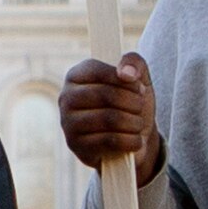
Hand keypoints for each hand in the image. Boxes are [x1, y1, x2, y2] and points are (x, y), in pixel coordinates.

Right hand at [60, 54, 162, 181]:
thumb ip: (134, 62)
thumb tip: (126, 73)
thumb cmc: (130, 104)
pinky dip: (130, 141)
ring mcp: (68, 123)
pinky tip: (136, 140)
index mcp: (76, 75)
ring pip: (109, 119)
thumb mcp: (138, 79)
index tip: (140, 89)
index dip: (125, 81)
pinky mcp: (76, 146)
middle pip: (106, 95)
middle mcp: (66, 97)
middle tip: (141, 108)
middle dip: (133, 103)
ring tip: (139, 124)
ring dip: (134, 123)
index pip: (98, 71)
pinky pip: (109, 141)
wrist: (131, 142)